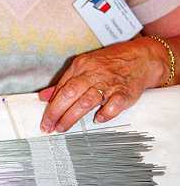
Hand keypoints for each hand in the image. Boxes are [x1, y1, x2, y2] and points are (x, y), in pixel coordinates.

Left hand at [40, 37, 165, 132]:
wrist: (140, 58)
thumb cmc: (110, 64)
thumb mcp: (84, 67)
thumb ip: (64, 82)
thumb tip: (43, 96)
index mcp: (82, 65)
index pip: (62, 87)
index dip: (51, 105)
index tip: (45, 119)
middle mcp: (94, 73)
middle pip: (70, 93)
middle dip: (57, 112)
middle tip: (49, 126)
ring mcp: (110, 83)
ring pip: (86, 101)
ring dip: (72, 116)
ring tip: (62, 127)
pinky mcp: (125, 92)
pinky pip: (113, 105)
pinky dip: (104, 114)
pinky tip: (98, 119)